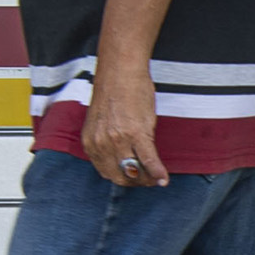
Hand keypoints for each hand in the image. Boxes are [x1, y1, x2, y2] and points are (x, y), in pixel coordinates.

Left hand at [84, 67, 167, 186]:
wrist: (120, 71)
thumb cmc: (113, 91)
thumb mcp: (100, 123)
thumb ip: (105, 141)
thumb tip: (119, 155)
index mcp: (91, 142)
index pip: (106, 172)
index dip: (122, 178)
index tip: (133, 178)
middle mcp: (102, 144)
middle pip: (120, 176)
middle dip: (135, 182)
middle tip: (147, 181)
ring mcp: (119, 140)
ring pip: (135, 171)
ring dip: (147, 179)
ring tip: (156, 179)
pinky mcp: (137, 133)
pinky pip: (148, 160)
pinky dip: (157, 173)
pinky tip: (164, 180)